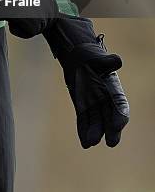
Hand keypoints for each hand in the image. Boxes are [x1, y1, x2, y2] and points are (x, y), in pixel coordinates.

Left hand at [42, 14, 129, 147]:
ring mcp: (93, 102)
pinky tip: (84, 142)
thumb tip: (118, 61)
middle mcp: (105, 96)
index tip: (119, 123)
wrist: (75, 53)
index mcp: (112, 85)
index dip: (120, 113)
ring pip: (96, 120)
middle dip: (110, 129)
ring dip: (94, 132)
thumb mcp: (98, 56)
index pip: (119, 102)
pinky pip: (84, 119)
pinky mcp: (82, 104)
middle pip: (110, 116)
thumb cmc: (90, 53)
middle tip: (110, 142)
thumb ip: (107, 61)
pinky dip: (84, 129)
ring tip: (90, 142)